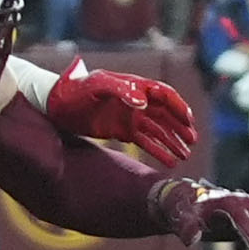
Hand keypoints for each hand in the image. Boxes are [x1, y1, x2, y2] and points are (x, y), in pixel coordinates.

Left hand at [46, 60, 196, 165]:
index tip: (188, 120)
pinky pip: (146, 142)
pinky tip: (170, 162)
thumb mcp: (96, 86)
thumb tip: (144, 102)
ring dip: (173, 141)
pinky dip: (159, 151)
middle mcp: (137, 101)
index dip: (177, 106)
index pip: (163, 94)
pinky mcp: (122, 131)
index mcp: (134, 86)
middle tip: (192, 141)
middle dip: (180, 127)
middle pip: (166, 114)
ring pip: (158, 130)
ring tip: (185, 155)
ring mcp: (130, 117)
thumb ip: (120, 91)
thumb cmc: (75, 91)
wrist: (55, 104)